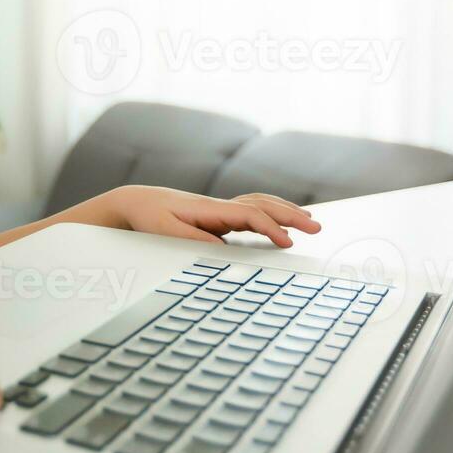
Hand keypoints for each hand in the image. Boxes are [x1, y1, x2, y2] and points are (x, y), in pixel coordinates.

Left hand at [112, 186, 320, 247]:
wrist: (137, 202)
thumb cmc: (149, 216)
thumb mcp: (165, 230)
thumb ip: (193, 240)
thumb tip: (223, 250)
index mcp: (209, 209)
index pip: (249, 214)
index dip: (271, 228)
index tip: (288, 243)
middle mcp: (219, 206)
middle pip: (262, 205)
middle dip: (290, 215)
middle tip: (316, 227)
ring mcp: (221, 209)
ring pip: (260, 204)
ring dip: (285, 210)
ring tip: (309, 220)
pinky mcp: (219, 215)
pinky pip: (252, 210)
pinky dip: (272, 213)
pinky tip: (283, 220)